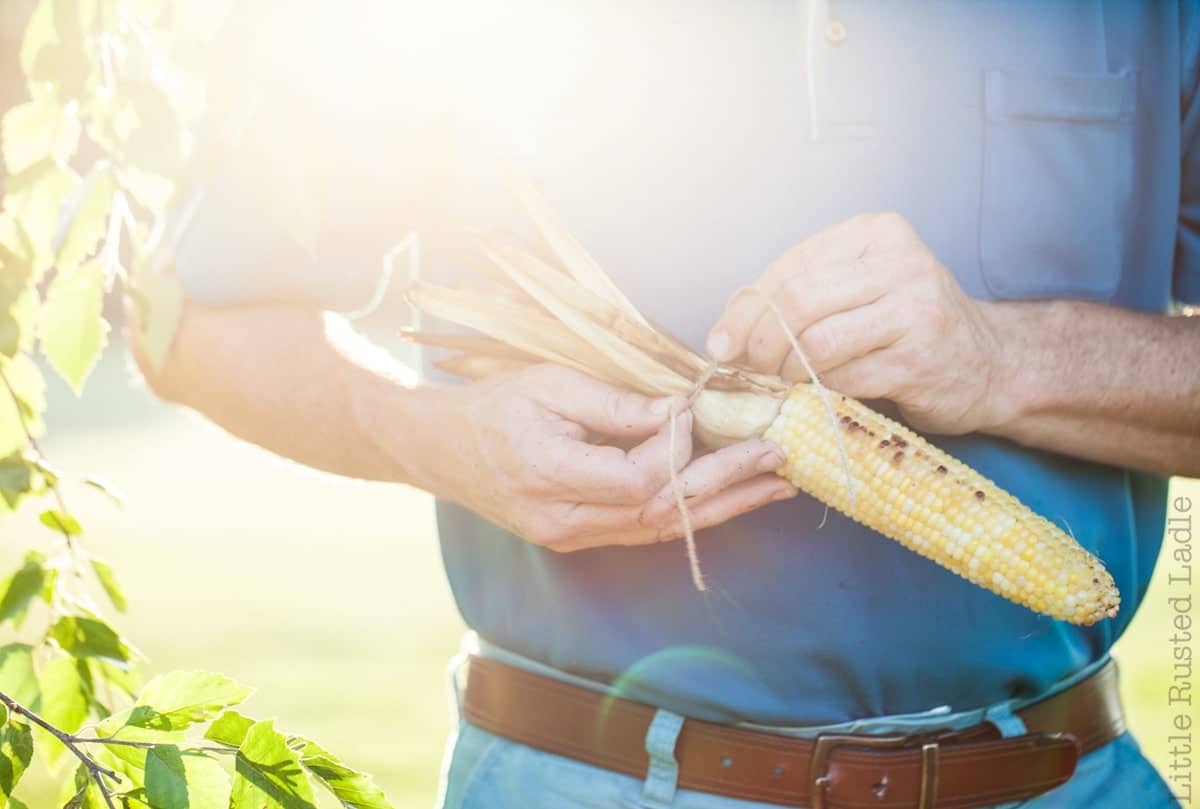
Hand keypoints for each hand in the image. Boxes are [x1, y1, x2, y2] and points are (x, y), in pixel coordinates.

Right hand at [413, 364, 794, 551]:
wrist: (438, 449)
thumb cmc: (491, 406)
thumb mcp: (549, 384)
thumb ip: (615, 403)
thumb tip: (679, 411)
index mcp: (551, 475)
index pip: (640, 477)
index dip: (678, 445)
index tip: (692, 407)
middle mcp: (565, 520)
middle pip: (662, 511)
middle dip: (727, 483)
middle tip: (777, 456)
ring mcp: (571, 536)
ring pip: (660, 529)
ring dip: (721, 507)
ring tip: (774, 487)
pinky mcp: (577, 537)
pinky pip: (642, 531)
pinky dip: (688, 515)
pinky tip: (727, 501)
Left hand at [706, 212, 1004, 434]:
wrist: (989, 365)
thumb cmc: (906, 327)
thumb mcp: (856, 292)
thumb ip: (796, 298)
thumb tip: (723, 335)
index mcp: (876, 233)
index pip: (788, 267)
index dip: (746, 310)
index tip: (724, 344)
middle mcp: (900, 262)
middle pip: (798, 300)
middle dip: (761, 342)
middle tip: (753, 368)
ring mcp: (915, 310)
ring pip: (816, 342)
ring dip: (788, 371)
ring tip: (788, 381)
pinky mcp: (920, 360)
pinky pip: (843, 379)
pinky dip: (819, 392)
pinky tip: (821, 394)